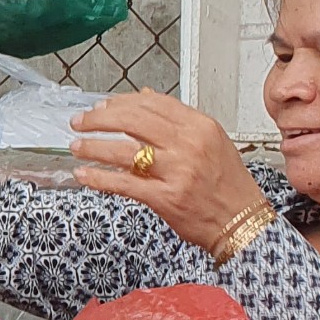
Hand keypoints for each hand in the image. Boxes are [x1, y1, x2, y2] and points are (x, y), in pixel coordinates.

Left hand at [70, 91, 269, 252]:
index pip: (153, 103)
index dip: (121, 102)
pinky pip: (124, 184)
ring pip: (124, 151)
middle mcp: (189, 145)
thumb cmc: (227, 184)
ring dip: (93, 147)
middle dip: (99, 119)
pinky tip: (84, 174)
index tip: (102, 105)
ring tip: (76, 145)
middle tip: (80, 121)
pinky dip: (99, 178)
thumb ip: (177, 120)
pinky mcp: (166, 198)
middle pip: (133, 121)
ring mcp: (177, 171)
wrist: (242, 222)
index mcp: (200, 127)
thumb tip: (144, 97)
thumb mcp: (211, 141)